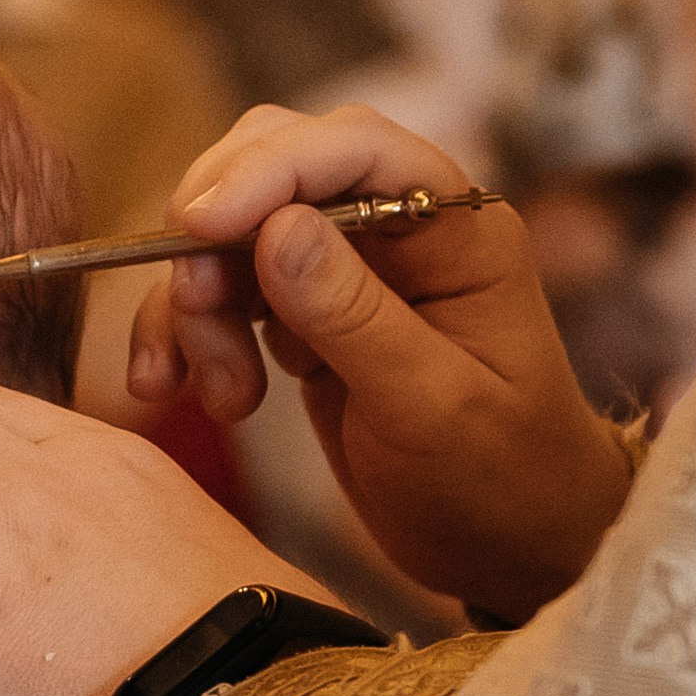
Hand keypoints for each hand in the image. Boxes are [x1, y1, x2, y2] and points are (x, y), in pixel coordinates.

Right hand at [127, 105, 631, 622]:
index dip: (268, 171)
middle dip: (215, 232)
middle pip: (276, 166)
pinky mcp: (302, 312)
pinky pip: (220, 292)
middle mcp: (396, 228)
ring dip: (196, 307)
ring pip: (231, 235)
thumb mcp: (432, 408)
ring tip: (223, 401)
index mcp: (456, 228)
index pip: (354, 148)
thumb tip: (276, 229)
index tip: (197, 228)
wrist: (507, 548)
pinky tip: (191, 397)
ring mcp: (345, 266)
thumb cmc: (500, 481)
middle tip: (195, 307)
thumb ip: (355, 317)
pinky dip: (188, 337)